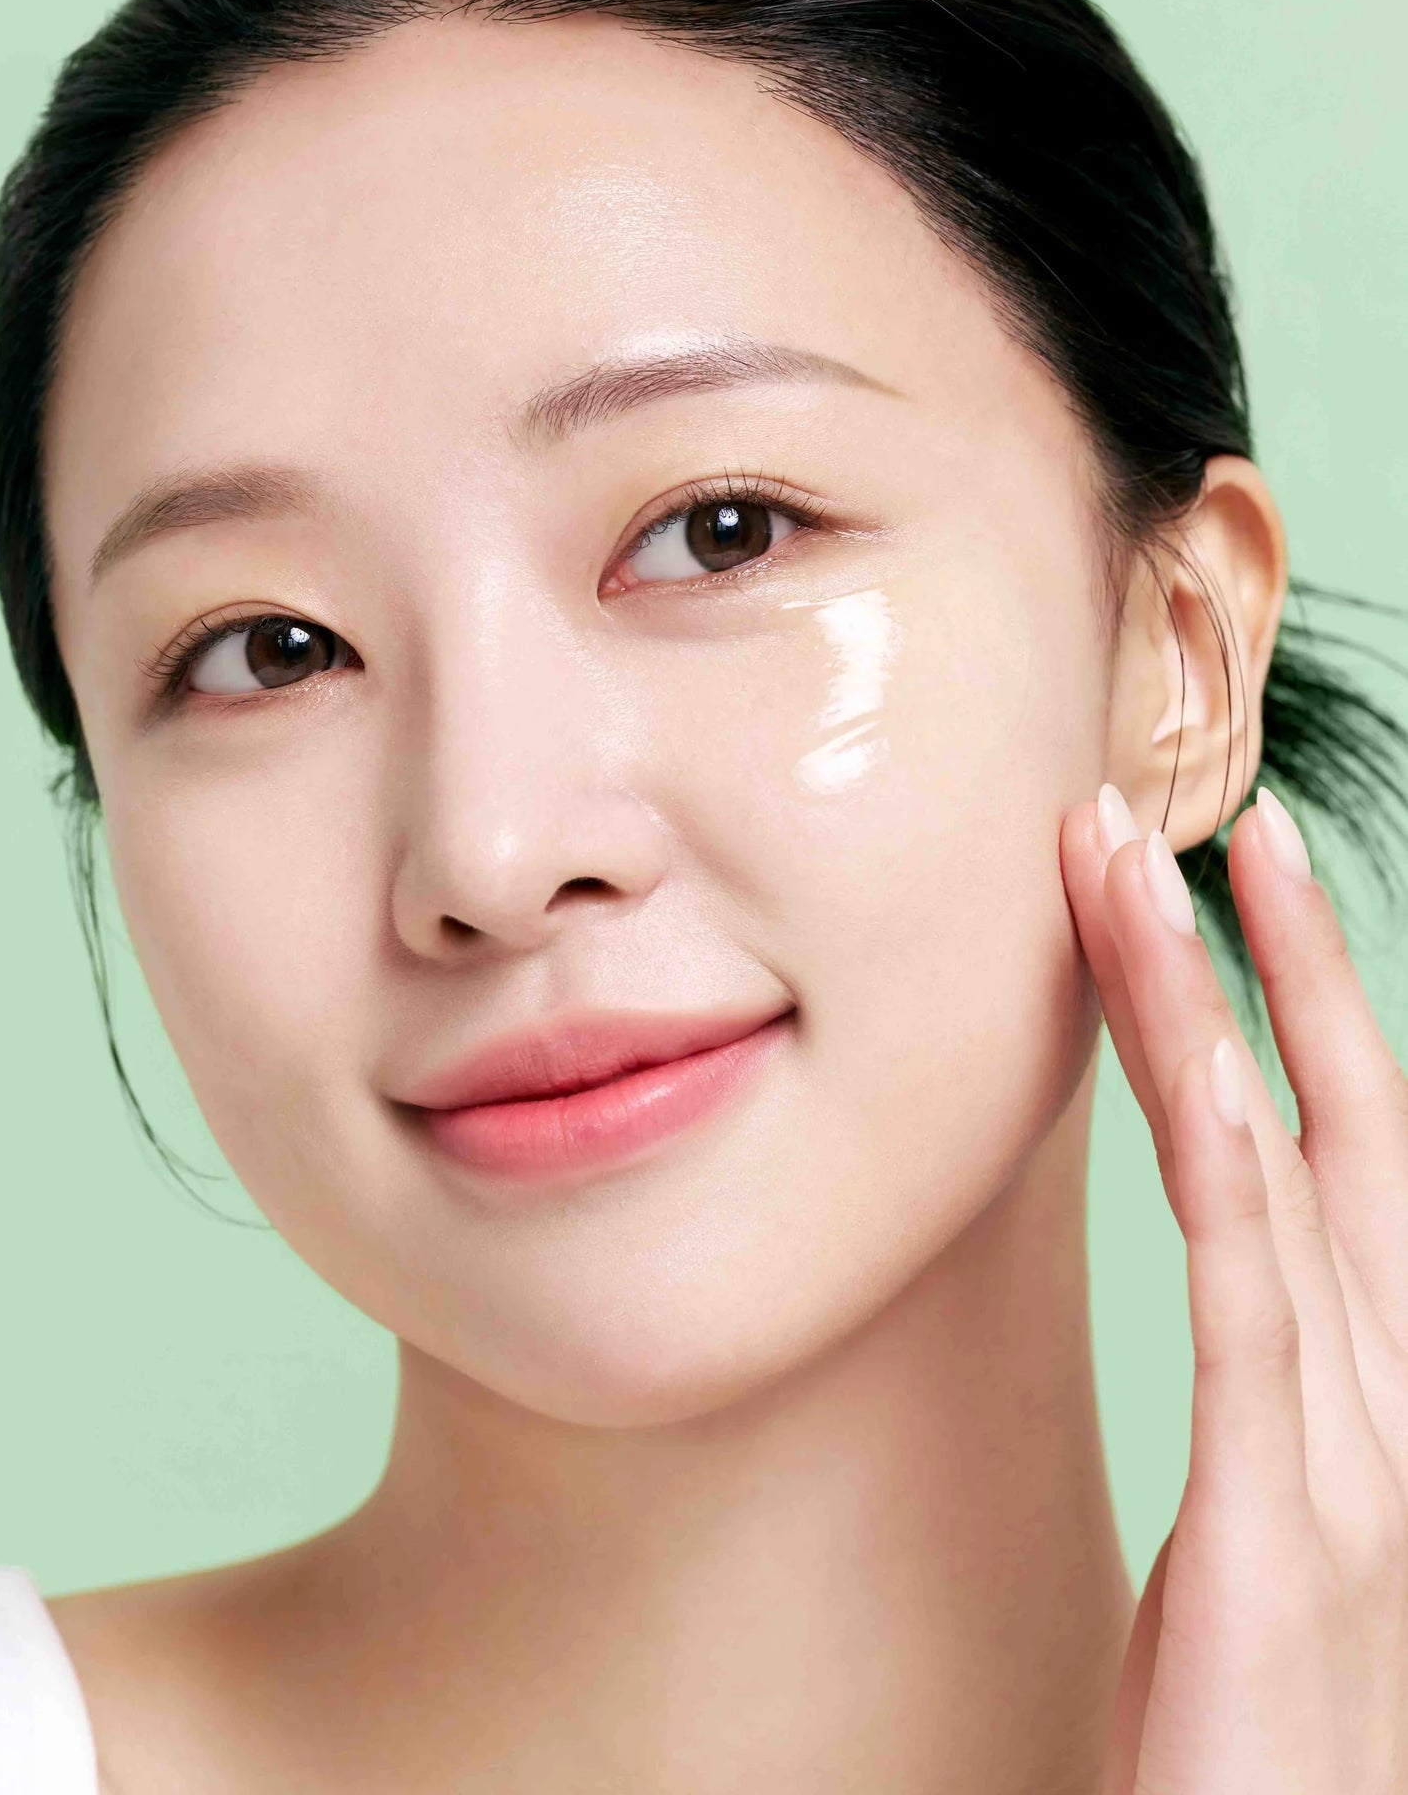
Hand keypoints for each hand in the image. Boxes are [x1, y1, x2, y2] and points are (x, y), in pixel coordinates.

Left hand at [1061, 785, 1407, 1793]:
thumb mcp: (1262, 1535)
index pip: (1341, 1152)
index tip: (1229, 882)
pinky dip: (1232, 1166)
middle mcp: (1388, 1400)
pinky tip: (1197, 1056)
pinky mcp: (1281, 1529)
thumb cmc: (1258, 1740)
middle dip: (1274, 959)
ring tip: (1131, 868)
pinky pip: (1258, 1306)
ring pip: (1277, 1173)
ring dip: (1203, 1003)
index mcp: (1380, 1393)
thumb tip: (1234, 1289)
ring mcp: (1352, 1460)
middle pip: (1340, 1124)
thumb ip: (1265, 1404)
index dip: (1295, 1005)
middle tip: (1208, 810)